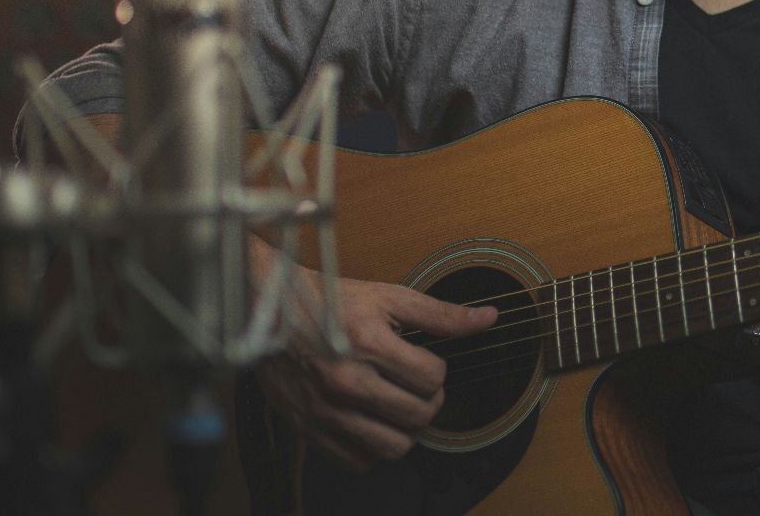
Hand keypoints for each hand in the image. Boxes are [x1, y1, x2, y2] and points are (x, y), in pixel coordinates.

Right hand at [251, 239, 496, 469]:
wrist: (269, 312)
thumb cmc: (331, 302)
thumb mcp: (389, 297)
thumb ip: (440, 314)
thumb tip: (489, 318)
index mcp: (368, 343)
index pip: (433, 379)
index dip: (437, 371)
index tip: (424, 362)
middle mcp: (345, 381)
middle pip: (418, 416)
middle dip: (428, 402)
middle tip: (417, 387)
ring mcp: (325, 410)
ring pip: (392, 447)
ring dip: (405, 430)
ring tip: (399, 407)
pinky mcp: (309, 429)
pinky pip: (358, 461)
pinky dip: (372, 448)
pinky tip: (372, 422)